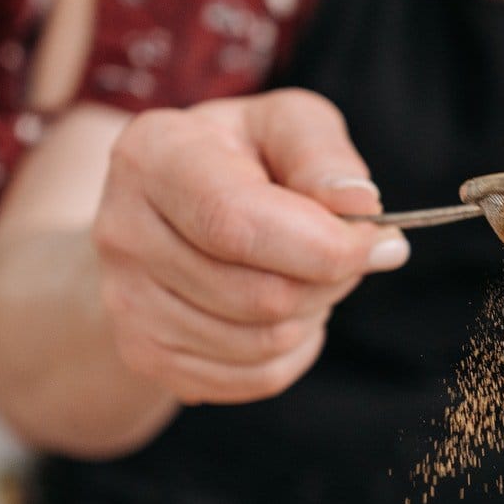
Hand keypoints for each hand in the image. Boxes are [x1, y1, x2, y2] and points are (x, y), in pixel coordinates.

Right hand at [92, 88, 407, 403]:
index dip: (324, 246)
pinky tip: (284, 310)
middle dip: (329, 280)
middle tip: (345, 253)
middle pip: (261, 295)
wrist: (165, 211)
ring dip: (312, 313)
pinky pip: (254, 378)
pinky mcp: (145, 355)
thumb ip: (322, 154)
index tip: (381, 243)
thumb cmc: (240, 158)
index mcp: (153, 156)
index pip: (238, 224)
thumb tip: (359, 206)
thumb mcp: (285, 125)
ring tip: (305, 273)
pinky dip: (292, 351)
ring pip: (263, 343)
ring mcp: (126, 302)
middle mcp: (122, 231)